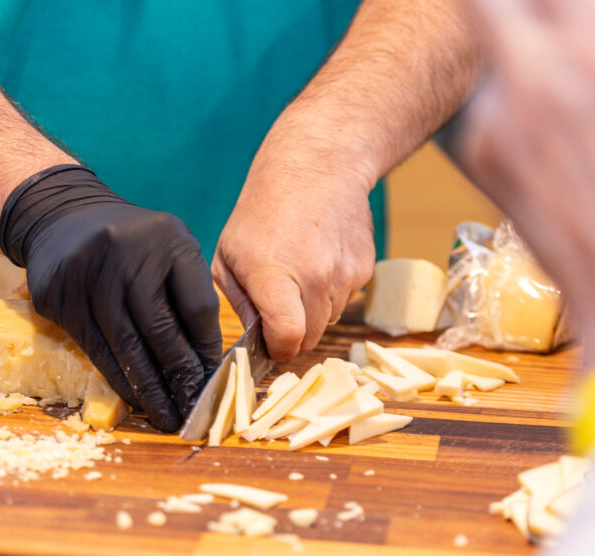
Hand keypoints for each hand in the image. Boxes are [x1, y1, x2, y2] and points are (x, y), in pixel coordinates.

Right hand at [0, 165, 221, 431]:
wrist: (62, 218)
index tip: (213, 379)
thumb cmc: (134, 244)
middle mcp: (126, 255)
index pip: (196, 307)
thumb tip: (206, 362)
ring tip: (167, 416)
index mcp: (168, 240)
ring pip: (125, 346)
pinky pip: (95, 349)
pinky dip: (119, 378)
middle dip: (180, 377)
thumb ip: (191, 296)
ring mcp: (88, 276)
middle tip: (193, 410)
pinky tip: (135, 398)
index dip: (206, 349)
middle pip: (160, 330)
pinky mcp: (59, 298)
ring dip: (149, 389)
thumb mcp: (172, 250)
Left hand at [213, 141, 375, 359]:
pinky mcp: (365, 269)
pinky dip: (331, 291)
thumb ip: (240, 301)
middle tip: (279, 307)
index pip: (288, 338)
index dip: (277, 349)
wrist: (319, 166)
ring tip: (298, 272)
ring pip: (328, 319)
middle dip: (293, 333)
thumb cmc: (264, 209)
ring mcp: (345, 274)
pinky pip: (345, 299)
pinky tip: (319, 259)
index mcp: (275, 276)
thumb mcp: (229, 253)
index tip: (269, 342)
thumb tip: (255, 337)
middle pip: (310, 338)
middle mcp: (315, 278)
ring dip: (312, 310)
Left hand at [459, 0, 594, 365]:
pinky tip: (558, 149)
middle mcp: (534, 70)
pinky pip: (488, 107)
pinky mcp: (477, 155)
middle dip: (510, 5)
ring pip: (492, 53)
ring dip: (520, 61)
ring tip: (571, 107)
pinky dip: (513, 109)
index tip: (559, 5)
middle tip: (539, 20)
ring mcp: (495, 117)